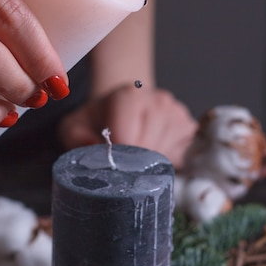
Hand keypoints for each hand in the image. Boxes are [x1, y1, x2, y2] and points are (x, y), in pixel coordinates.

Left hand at [57, 85, 196, 168]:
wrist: (124, 106)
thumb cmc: (97, 120)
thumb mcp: (74, 126)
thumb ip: (76, 138)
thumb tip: (94, 148)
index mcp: (128, 96)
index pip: (127, 137)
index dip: (116, 157)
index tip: (110, 165)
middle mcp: (158, 100)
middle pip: (149, 146)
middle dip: (133, 164)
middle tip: (122, 169)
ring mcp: (178, 114)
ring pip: (167, 154)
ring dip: (150, 166)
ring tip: (136, 162)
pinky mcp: (190, 128)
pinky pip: (183, 157)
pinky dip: (167, 165)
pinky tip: (153, 160)